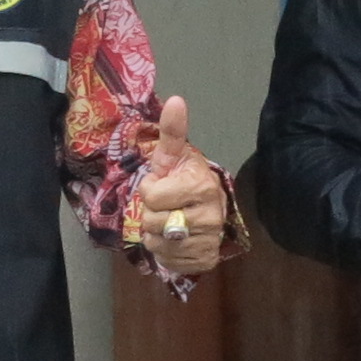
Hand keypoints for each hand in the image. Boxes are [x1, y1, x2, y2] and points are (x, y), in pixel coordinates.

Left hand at [128, 95, 232, 275]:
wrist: (206, 207)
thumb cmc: (184, 179)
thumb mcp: (174, 155)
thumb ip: (173, 131)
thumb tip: (176, 99)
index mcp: (201, 186)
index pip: (152, 197)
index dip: (150, 192)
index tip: (162, 186)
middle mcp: (210, 215)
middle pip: (152, 223)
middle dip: (151, 215)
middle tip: (165, 207)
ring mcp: (209, 240)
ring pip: (158, 244)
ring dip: (156, 236)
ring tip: (168, 224)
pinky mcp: (205, 259)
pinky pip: (169, 261)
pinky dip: (166, 254)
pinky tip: (175, 241)